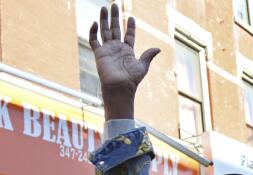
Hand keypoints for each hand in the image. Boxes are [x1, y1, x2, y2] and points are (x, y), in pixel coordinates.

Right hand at [89, 4, 159, 119]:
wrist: (120, 88)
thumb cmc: (132, 80)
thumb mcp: (142, 66)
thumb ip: (148, 56)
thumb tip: (158, 48)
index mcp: (127, 51)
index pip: (128, 35)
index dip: (130, 26)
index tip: (130, 17)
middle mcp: (117, 48)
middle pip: (115, 29)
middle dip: (114, 17)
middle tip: (114, 4)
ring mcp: (107, 50)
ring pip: (104, 31)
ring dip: (104, 19)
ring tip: (104, 8)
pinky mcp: (99, 53)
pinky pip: (94, 40)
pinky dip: (93, 31)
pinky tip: (96, 23)